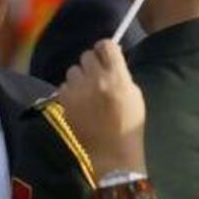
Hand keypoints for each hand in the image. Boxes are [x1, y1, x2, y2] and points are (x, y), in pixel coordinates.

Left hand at [57, 40, 146, 178]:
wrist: (111, 153)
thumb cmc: (128, 124)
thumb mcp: (134, 94)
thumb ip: (121, 73)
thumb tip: (110, 58)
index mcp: (116, 76)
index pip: (105, 45)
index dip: (105, 48)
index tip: (105, 55)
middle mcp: (96, 79)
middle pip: (87, 55)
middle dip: (92, 63)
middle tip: (96, 75)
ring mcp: (78, 90)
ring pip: (73, 69)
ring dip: (79, 77)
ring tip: (86, 91)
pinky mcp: (64, 101)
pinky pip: (64, 84)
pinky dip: (70, 91)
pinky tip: (79, 102)